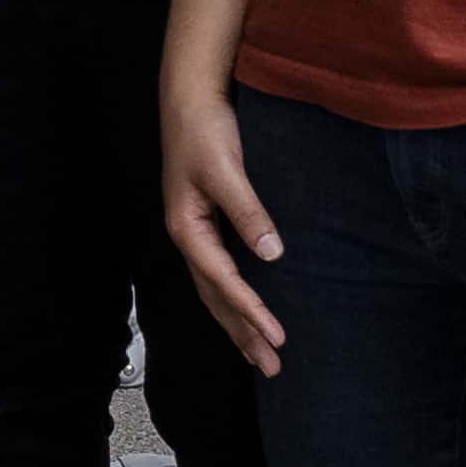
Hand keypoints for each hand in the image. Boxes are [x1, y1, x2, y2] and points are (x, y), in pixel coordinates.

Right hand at [154, 72, 284, 371]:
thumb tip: (272, 254)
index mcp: (188, 229)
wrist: (189, 98)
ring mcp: (197, 233)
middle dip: (243, 335)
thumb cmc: (204, 129)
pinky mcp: (209, 224)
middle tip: (273, 368)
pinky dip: (236, 300)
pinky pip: (222, 275)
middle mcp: (190, 237)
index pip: (223, 281)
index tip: (278, 337)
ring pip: (217, 291)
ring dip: (238, 324)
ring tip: (260, 355)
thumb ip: (248, 211)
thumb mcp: (226, 168)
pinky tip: (250, 312)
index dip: (251, 311)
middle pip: (216, 298)